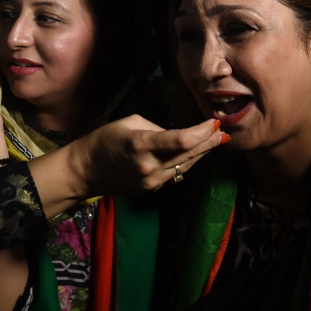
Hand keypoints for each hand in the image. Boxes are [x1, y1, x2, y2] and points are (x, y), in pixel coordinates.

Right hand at [69, 115, 227, 195]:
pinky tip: (196, 153)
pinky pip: (176, 173)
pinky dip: (187, 162)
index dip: (202, 132)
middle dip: (209, 141)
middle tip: (224, 130)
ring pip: (186, 166)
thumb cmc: (104, 140)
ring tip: (218, 140)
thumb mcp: (129, 123)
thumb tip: (176, 135)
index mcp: (142, 145)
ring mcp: (152, 181)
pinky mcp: (153, 189)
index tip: (214, 122)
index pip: (181, 140)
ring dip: (203, 153)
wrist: (86, 172)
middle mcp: (150, 166)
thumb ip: (157, 128)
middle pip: (189, 154)